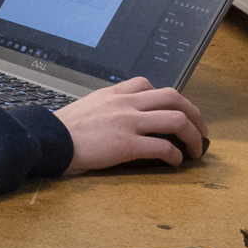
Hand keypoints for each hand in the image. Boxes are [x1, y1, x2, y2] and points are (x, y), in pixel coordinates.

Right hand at [56, 77, 208, 171]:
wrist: (49, 141)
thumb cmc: (64, 130)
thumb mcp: (88, 107)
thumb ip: (108, 107)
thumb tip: (124, 119)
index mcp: (113, 93)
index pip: (149, 84)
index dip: (169, 99)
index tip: (175, 112)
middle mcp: (124, 103)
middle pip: (173, 97)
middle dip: (193, 114)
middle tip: (199, 130)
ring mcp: (127, 122)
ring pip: (175, 119)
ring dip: (193, 135)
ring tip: (195, 148)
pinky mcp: (126, 144)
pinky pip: (163, 146)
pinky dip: (175, 155)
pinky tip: (175, 162)